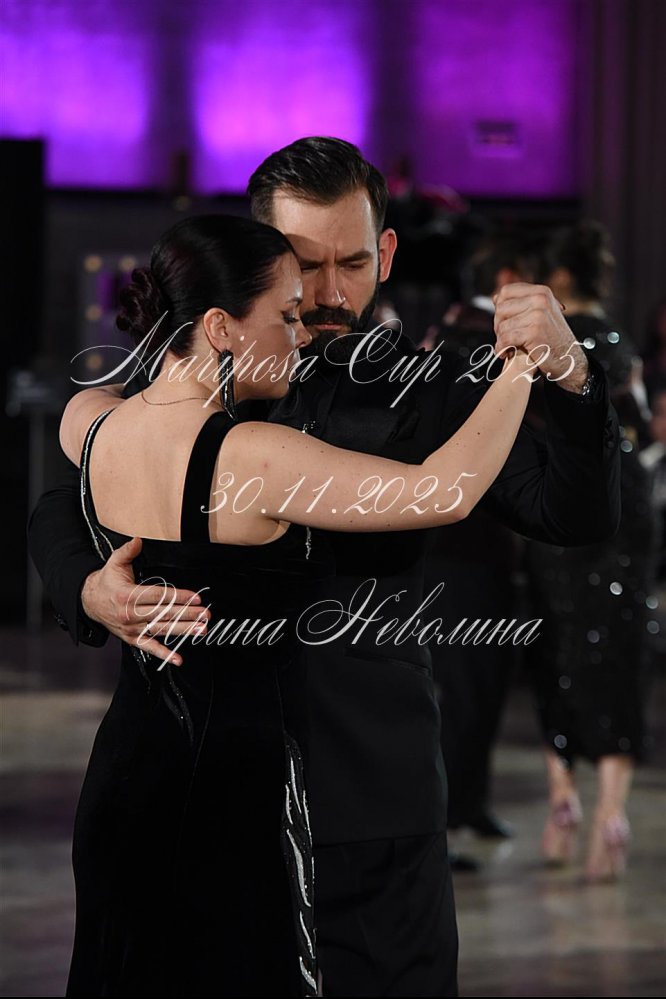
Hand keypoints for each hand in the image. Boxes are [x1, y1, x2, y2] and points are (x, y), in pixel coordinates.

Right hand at [80, 537, 209, 666]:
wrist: (88, 601)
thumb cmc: (106, 582)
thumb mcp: (114, 562)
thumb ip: (127, 551)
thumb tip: (138, 540)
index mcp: (128, 595)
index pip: (159, 596)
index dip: (179, 597)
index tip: (196, 598)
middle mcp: (130, 614)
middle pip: (164, 614)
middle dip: (187, 614)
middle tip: (205, 615)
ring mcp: (131, 628)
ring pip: (161, 630)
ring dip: (183, 631)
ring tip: (201, 630)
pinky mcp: (131, 638)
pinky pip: (149, 647)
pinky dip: (164, 654)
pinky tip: (178, 658)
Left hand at [493, 283, 588, 391]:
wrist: (569, 359)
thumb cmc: (550, 339)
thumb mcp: (539, 315)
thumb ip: (519, 305)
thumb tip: (495, 298)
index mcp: (542, 292)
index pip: (506, 291)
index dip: (499, 307)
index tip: (503, 321)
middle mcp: (541, 299)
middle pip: (501, 308)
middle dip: (498, 325)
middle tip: (504, 338)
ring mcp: (538, 315)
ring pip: (502, 325)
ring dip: (500, 339)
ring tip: (506, 347)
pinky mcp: (534, 332)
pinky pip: (505, 338)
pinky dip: (501, 348)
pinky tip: (505, 353)